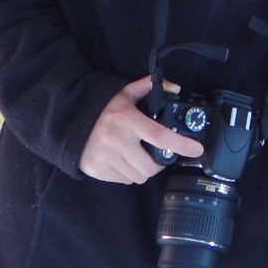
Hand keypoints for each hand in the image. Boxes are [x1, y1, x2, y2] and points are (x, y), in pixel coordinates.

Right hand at [77, 75, 203, 182]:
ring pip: (138, 176)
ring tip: (137, 156)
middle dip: (157, 164)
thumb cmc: (103, 109)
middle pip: (150, 167)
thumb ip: (149, 86)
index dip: (181, 145)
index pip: (160, 136)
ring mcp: (106, 158)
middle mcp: (117, 141)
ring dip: (142, 170)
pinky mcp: (98, 170)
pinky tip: (123, 160)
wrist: (71, 121)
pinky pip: (124, 180)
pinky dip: (128, 174)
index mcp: (128, 121)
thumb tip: (175, 88)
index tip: (196, 149)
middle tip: (155, 154)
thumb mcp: (125, 93)